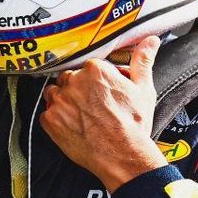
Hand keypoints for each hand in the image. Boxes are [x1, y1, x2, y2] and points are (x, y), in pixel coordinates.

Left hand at [39, 36, 167, 192]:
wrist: (123, 156)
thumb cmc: (134, 124)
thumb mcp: (143, 89)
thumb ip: (142, 61)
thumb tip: (150, 41)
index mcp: (95, 69)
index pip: (87, 68)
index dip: (95, 82)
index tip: (102, 94)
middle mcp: (74, 81)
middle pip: (69, 79)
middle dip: (77, 90)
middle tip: (92, 107)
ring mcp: (60, 101)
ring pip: (55, 94)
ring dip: (64, 102)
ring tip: (81, 117)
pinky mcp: (50, 120)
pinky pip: (47, 114)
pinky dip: (56, 121)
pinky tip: (73, 128)